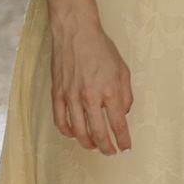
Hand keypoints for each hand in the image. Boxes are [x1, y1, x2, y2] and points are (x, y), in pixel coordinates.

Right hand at [50, 14, 133, 153]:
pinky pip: (60, 121)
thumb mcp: (123, 69)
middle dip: (106, 148)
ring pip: (79, 132)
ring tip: (94, 146)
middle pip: (98, 134)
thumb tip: (123, 114)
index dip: (123, 141)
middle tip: (110, 152)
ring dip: (88, 144)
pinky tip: (74, 134)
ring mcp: (71, 96)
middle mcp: (90, 97)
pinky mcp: (57, 93)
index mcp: (110, 90)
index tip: (126, 149)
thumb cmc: (101, 48)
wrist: (76, 31)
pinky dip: (68, 133)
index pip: (118, 125)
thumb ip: (126, 94)